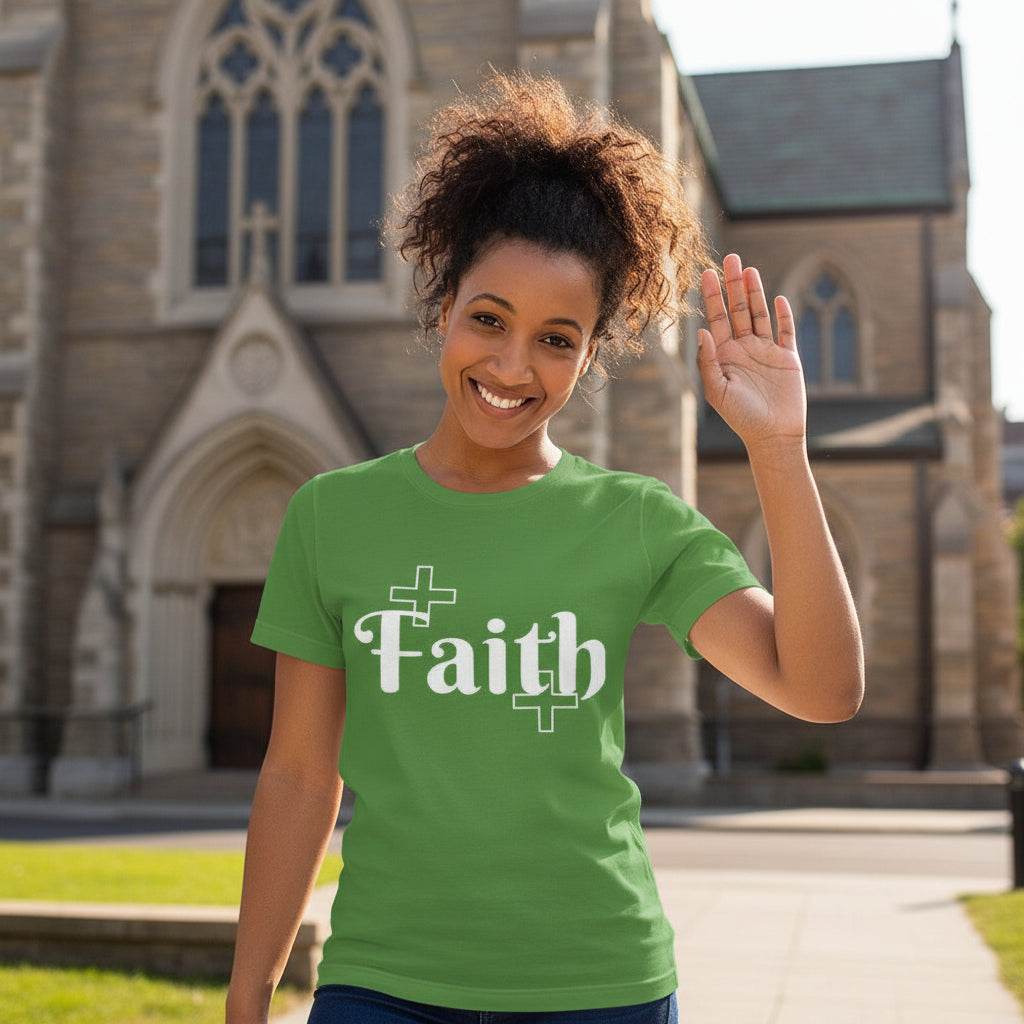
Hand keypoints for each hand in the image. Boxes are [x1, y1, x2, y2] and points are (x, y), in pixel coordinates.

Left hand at [697, 253, 805, 451]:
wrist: (773, 435)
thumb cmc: (741, 417)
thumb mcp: (717, 391)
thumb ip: (708, 361)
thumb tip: (701, 332)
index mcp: (724, 355)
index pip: (716, 319)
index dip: (712, 296)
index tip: (706, 273)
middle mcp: (743, 349)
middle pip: (737, 309)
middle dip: (732, 284)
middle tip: (729, 258)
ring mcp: (766, 351)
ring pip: (759, 314)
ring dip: (754, 292)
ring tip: (748, 270)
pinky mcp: (788, 358)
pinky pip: (786, 331)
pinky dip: (784, 315)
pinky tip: (778, 297)